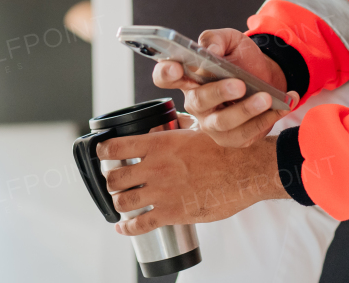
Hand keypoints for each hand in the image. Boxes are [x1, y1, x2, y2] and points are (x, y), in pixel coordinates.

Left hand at [98, 128, 287, 235]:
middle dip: (110, 180)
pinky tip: (123, 227)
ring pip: (122, 201)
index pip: (115, 147)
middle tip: (115, 181)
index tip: (103, 154)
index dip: (103, 151)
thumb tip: (172, 121)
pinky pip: (140, 225)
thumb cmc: (226, 147)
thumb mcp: (198, 128)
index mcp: (159, 144)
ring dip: (119, 202)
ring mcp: (162, 192)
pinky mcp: (172, 213)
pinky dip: (127, 228)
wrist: (245, 169)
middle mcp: (155, 167)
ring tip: (122, 200)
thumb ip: (179, 126)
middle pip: (113, 177)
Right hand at [152, 28, 294, 147]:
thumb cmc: (241, 59)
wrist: (267, 76)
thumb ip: (216, 39)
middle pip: (198, 101)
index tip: (178, 67)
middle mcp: (196, 102)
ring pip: (222, 123)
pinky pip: (246, 134)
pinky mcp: (232, 138)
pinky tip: (280, 107)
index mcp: (188, 76)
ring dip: (246, 111)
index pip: (165, 76)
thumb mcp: (231, 40)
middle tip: (239, 85)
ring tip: (266, 98)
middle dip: (218, 93)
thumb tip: (210, 51)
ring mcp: (212, 123)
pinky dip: (266, 120)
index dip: (166, 73)